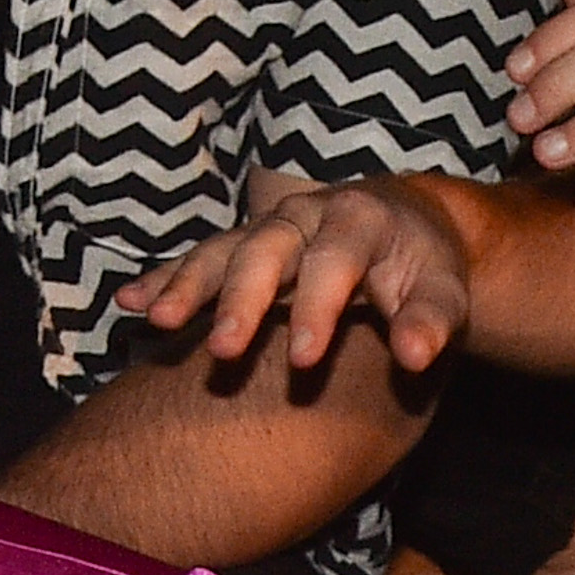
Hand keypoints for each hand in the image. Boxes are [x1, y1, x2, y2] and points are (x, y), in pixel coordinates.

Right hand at [118, 169, 473, 380]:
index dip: (318, 310)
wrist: (404, 222)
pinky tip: (130, 302)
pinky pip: (198, 258)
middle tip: (223, 351)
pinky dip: (164, 279)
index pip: (334, 264)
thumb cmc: (424, 268)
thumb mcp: (444, 292)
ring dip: (187, 286)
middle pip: (265, 252)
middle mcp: (303, 214)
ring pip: (221, 251)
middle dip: (241, 301)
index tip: (305, 360)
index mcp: (356, 219)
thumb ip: (432, 322)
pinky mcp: (242, 243)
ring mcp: (266, 226)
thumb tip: (415, 357)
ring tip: (159, 321)